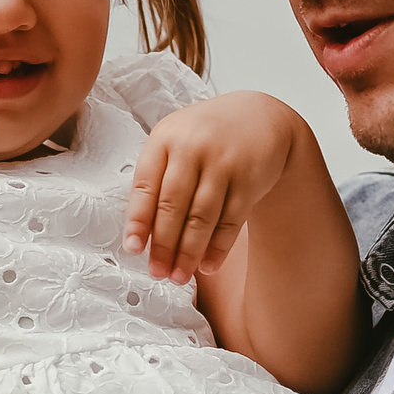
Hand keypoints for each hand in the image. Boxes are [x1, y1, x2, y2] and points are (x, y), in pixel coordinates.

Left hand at [123, 92, 301, 282]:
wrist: (260, 117)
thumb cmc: (207, 136)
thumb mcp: (176, 141)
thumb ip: (157, 177)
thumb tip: (142, 234)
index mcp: (165, 138)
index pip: (145, 186)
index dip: (138, 221)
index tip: (133, 249)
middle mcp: (193, 147)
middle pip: (173, 206)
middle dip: (164, 246)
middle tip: (158, 272)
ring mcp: (224, 162)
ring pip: (201, 217)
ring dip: (189, 252)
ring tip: (179, 276)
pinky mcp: (250, 178)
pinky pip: (231, 220)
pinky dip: (218, 247)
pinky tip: (208, 265)